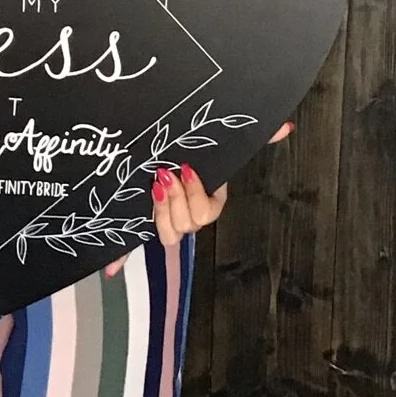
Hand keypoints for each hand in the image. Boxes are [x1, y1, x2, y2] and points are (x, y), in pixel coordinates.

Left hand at [103, 122, 292, 275]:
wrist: (171, 153)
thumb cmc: (197, 151)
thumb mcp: (220, 144)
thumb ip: (257, 137)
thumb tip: (287, 126)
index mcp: (208, 201)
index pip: (206, 213)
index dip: (196, 196)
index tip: (186, 168)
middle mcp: (189, 215)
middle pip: (187, 226)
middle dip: (176, 201)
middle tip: (165, 174)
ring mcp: (166, 221)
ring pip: (168, 235)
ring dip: (160, 213)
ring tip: (153, 186)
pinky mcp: (139, 225)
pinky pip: (131, 250)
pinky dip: (119, 260)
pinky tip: (108, 270)